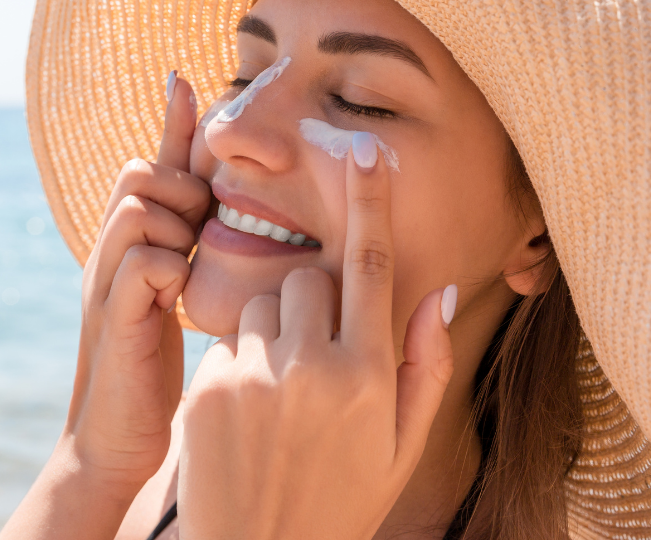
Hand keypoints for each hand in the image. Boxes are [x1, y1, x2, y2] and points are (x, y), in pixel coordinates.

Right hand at [67, 72, 209, 494]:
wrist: (116, 441)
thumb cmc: (155, 366)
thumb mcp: (176, 296)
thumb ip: (190, 249)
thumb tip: (219, 210)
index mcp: (132, 243)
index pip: (151, 165)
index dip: (170, 123)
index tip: (184, 78)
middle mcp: (111, 251)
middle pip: (139, 172)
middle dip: (177, 187)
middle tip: (197, 228)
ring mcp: (106, 281)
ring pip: (137, 206)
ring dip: (174, 224)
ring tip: (186, 263)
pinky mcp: (112, 317)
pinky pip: (141, 261)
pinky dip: (166, 268)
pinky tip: (177, 298)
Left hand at [179, 132, 455, 539]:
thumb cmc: (342, 500)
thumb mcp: (401, 446)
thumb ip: (427, 366)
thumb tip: (440, 290)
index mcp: (370, 376)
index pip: (373, 266)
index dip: (371, 202)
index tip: (365, 150)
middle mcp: (315, 368)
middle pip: (308, 279)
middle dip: (312, 302)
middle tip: (312, 358)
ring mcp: (257, 376)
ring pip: (262, 305)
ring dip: (272, 333)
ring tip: (277, 397)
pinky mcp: (210, 387)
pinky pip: (227, 341)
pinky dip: (239, 362)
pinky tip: (245, 416)